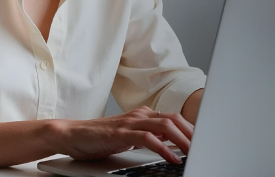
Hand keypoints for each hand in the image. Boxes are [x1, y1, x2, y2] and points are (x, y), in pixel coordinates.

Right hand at [51, 106, 193, 164]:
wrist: (71, 135)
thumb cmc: (98, 138)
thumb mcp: (128, 137)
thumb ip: (147, 137)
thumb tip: (169, 144)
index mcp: (143, 115)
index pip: (173, 118)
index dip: (190, 129)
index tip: (203, 141)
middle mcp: (139, 115)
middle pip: (174, 119)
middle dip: (191, 133)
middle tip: (204, 147)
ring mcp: (130, 122)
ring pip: (165, 125)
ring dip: (182, 140)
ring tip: (193, 153)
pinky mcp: (121, 133)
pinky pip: (148, 138)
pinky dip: (163, 148)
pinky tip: (172, 158)